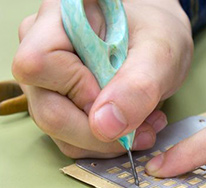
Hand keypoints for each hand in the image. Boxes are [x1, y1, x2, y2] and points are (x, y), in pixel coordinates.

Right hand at [12, 0, 192, 157]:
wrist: (160, 44)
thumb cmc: (157, 36)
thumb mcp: (160, 54)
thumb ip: (137, 87)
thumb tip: (104, 127)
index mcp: (60, 20)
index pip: (40, 64)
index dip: (78, 91)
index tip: (116, 98)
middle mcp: (42, 50)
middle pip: (47, 109)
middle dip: (98, 133)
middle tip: (142, 130)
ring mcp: (48, 81)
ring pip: (59, 131)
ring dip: (105, 141)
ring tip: (143, 126)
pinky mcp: (61, 103)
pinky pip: (71, 139)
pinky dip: (104, 142)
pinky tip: (131, 128)